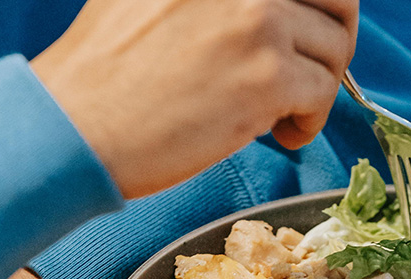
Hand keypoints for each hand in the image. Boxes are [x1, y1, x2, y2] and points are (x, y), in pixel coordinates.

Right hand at [31, 0, 358, 198]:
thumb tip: (273, 9)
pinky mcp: (266, 75)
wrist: (75, 126)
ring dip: (318, 86)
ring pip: (334, 49)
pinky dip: (309, 122)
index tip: (305, 28)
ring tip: (282, 113)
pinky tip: (279, 134)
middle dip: (336, 34)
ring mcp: (256, 19)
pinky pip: (323, 94)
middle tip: (313, 67)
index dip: (312, 3)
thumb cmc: (106, 71)